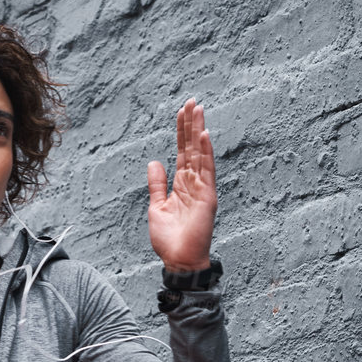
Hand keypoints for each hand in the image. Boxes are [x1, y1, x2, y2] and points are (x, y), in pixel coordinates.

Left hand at [147, 98, 216, 273]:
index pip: (182, 151)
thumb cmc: (168, 239)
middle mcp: (193, 183)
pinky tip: (204, 135)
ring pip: (200, 154)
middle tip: (192, 101)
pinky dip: (205, 153)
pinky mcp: (207, 198)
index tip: (182, 111)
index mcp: (181, 184)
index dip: (181, 131)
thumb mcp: (156, 206)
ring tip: (198, 109)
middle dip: (191, 124)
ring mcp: (202, 189)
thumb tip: (154, 162)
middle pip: (191, 147)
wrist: (178, 261)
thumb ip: (157, 184)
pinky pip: (207, 171)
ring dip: (199, 131)